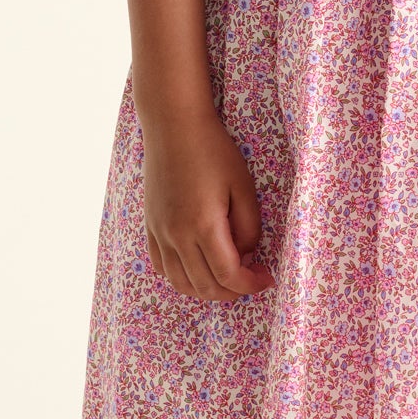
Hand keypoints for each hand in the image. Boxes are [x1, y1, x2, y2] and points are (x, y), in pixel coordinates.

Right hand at [141, 108, 274, 301]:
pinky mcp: (150, 227)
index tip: (267, 277)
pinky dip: (182, 278)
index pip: (229, 276)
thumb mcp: (244, 187)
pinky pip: (162, 267)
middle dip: (233, 292)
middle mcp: (177, 236)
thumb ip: (249, 228)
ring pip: (180, 283)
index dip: (251, 284)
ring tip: (227, 278)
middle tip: (251, 279)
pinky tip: (198, 267)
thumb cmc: (213, 151)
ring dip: (207, 290)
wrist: (174, 126)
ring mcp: (160, 233)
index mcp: (204, 226)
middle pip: (205, 286)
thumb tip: (246, 255)